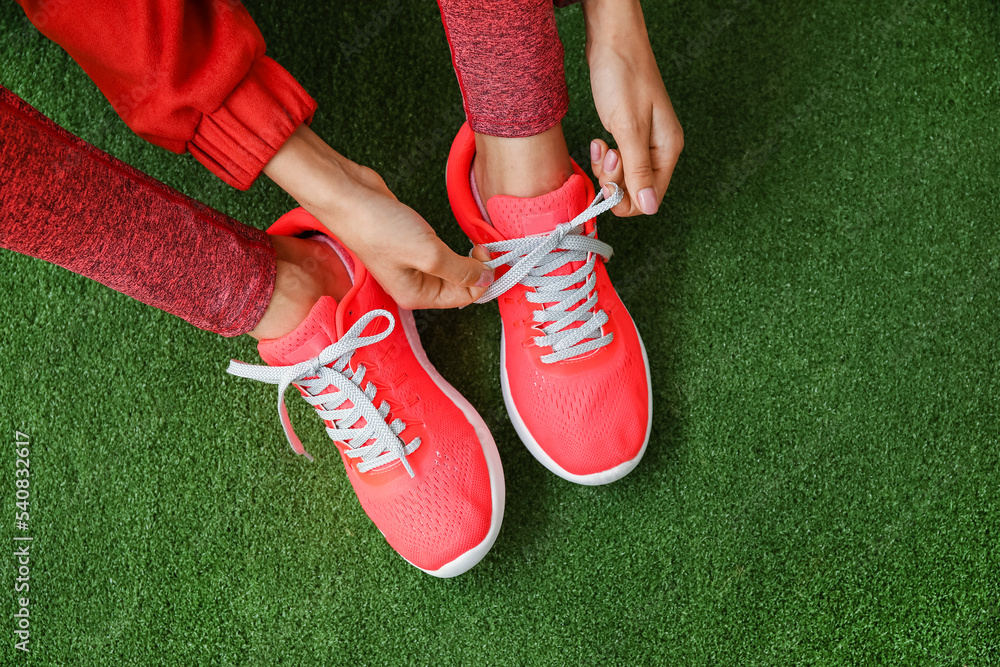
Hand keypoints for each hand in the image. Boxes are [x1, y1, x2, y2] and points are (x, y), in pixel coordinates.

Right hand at [263, 125, 493, 309]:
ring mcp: (410, 264)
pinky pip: (440, 252)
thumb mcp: (429, 254)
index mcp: (416, 295)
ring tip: (476, 241)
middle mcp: (414, 284)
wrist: (349, 196)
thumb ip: (460, 270)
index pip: (463, 298)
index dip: (482, 280)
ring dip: (466, 257)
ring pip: (450, 268)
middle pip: (458, 285)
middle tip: (483, 244)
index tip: (489, 254)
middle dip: (476, 268)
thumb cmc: (380, 228)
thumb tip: (487, 280)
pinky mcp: (409, 243)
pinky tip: (455, 236)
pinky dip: (453, 245)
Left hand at [582, 0, 682, 216]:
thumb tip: (649, 206)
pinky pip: (616, 161)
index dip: (626, 196)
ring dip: (606, 168)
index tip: (609, 177)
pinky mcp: (628, 134)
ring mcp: (644, 142)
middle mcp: (659, 149)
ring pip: (623, 177)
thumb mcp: (629, 128)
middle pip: (636, 190)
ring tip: (601, 142)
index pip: (650, 198)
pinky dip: (603, 156)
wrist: (612, 40)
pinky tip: (599, 139)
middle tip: (605, 154)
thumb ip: (638, 170)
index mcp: (668, 149)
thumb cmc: (624, 76)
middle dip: (614, 180)